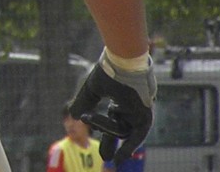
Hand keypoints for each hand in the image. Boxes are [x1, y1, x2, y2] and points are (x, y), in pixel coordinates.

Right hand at [69, 50, 155, 165]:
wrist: (123, 61)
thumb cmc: (109, 71)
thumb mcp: (93, 90)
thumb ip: (84, 103)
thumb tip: (74, 116)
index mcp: (120, 100)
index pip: (112, 120)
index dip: (103, 129)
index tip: (96, 137)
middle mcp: (131, 108)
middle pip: (119, 130)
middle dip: (110, 142)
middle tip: (105, 157)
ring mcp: (139, 112)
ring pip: (121, 130)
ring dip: (105, 127)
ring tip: (89, 117)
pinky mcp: (145, 116)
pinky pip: (136, 135)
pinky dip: (128, 148)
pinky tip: (118, 159)